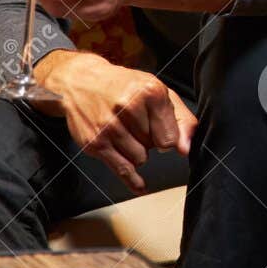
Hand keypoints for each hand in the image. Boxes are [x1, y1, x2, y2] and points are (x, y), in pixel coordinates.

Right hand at [33, 51, 194, 192]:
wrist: (80, 82)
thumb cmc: (123, 87)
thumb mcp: (158, 92)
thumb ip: (181, 119)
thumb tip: (186, 149)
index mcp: (149, 92)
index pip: (170, 138)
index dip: (168, 138)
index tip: (160, 131)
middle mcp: (128, 108)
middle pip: (155, 148)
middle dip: (150, 140)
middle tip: (136, 123)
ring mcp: (109, 126)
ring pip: (140, 159)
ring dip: (137, 151)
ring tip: (125, 132)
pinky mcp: (95, 143)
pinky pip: (122, 170)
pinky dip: (132, 179)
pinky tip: (139, 185)